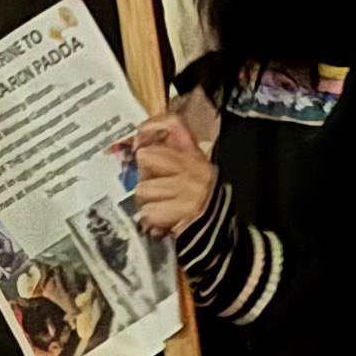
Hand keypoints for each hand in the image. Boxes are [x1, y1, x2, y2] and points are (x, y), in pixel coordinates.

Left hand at [127, 113, 214, 234]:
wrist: (216, 232)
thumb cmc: (200, 202)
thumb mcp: (192, 172)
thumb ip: (169, 156)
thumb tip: (140, 148)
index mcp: (194, 155)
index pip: (174, 124)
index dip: (152, 126)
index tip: (139, 140)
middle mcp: (191, 167)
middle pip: (145, 156)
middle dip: (143, 175)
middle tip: (152, 187)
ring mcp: (186, 188)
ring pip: (142, 189)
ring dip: (146, 203)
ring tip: (160, 208)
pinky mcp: (180, 209)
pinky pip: (148, 211)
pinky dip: (151, 220)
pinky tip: (162, 222)